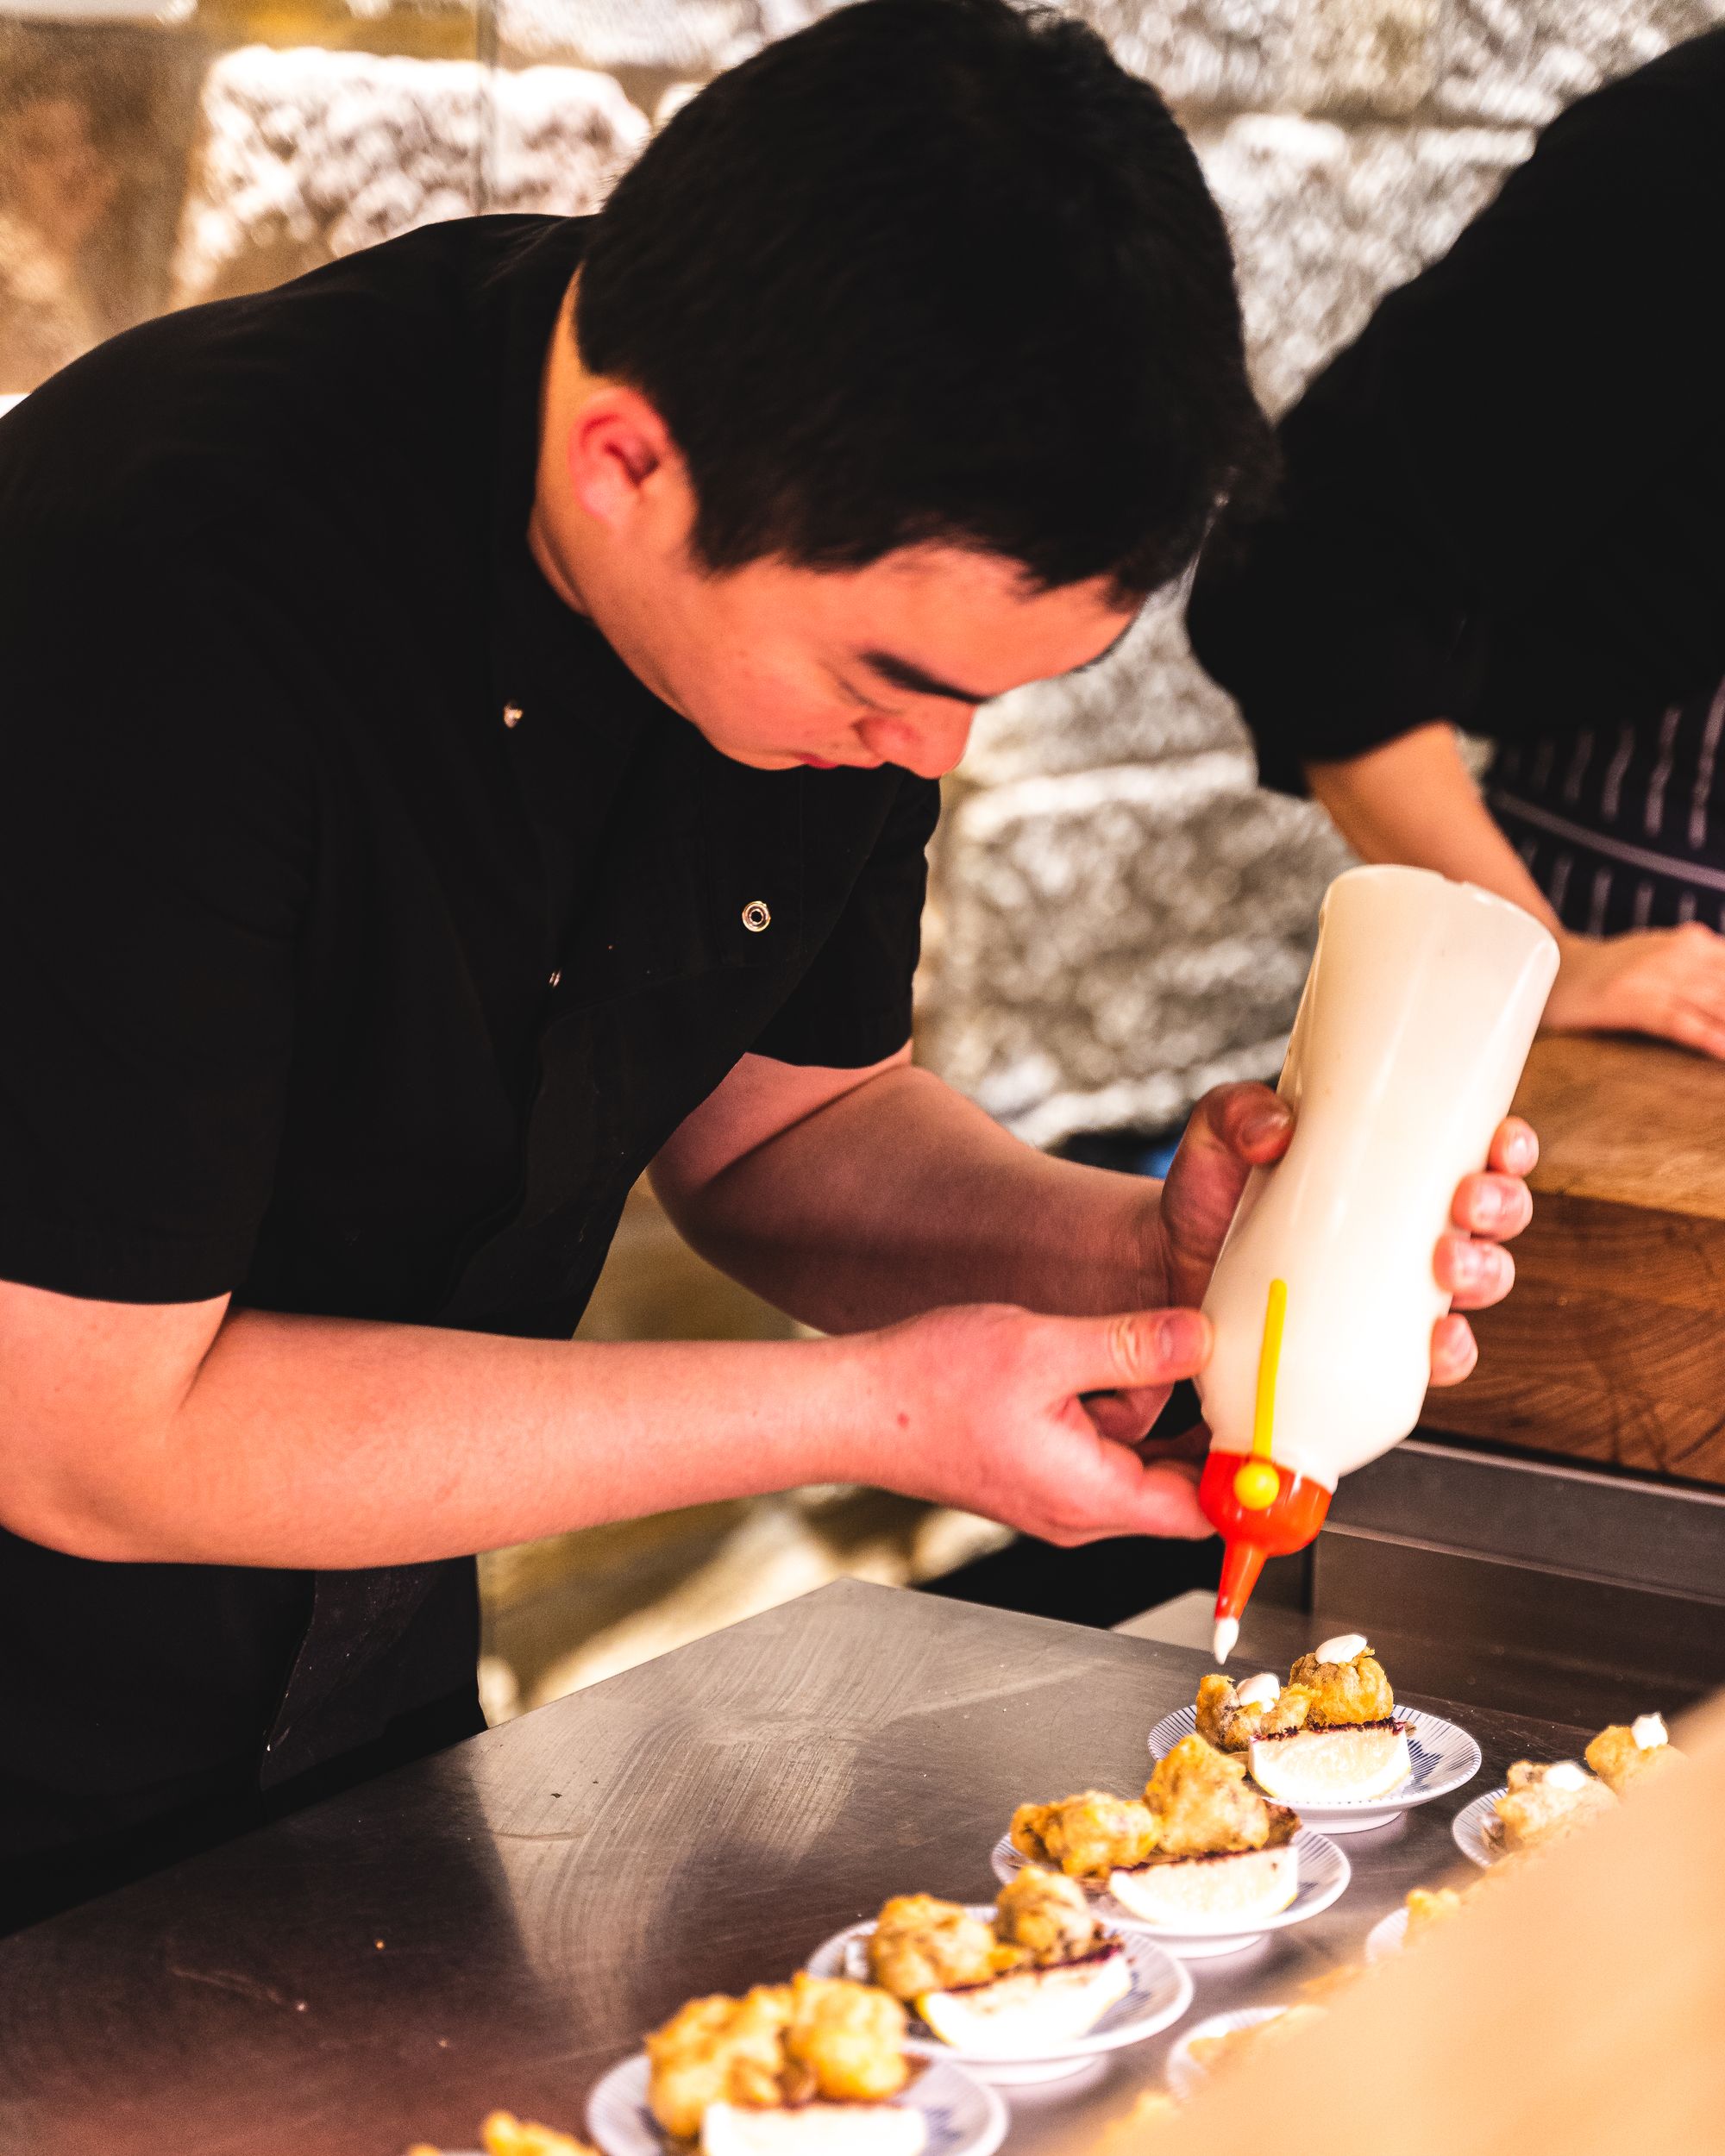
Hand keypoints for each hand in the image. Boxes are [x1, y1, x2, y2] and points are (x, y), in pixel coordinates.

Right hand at [858, 1301, 1213, 1543]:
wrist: (853, 1405)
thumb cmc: (927, 1389)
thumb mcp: (1044, 1349)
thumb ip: (1130, 1345)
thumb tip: (1202, 1337)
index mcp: (1091, 1496)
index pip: (1204, 1512)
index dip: (1248, 1480)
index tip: (1280, 1435)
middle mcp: (1080, 1509)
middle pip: (1180, 1484)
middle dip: (1202, 1426)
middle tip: (1221, 1361)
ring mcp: (1057, 1494)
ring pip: (1141, 1458)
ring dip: (1150, 1407)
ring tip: (1128, 1349)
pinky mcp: (1038, 1472)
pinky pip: (1104, 1447)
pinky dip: (1115, 1407)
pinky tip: (1096, 1361)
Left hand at [1137, 1082, 1538, 1405]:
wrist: (1170, 1268)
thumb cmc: (1212, 1194)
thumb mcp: (1217, 1137)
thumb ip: (1236, 1114)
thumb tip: (1273, 1129)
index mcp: (1398, 1164)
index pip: (1480, 1149)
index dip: (1510, 1147)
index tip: (1499, 1143)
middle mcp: (1415, 1224)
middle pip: (1498, 1216)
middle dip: (1501, 1209)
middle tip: (1465, 1204)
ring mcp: (1401, 1286)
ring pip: (1483, 1282)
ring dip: (1485, 1273)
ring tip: (1445, 1263)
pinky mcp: (1375, 1342)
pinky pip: (1436, 1356)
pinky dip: (1449, 1353)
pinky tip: (1436, 1342)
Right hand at [1544, 923, 1724, 1058]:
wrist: (1553, 967)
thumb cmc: (1611, 969)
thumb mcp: (1665, 954)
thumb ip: (1703, 963)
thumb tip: (1721, 970)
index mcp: (1695, 942)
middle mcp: (1682, 954)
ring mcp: (1657, 977)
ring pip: (1720, 1005)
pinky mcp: (1633, 1002)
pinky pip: (1681, 1023)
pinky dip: (1709, 1038)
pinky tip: (1724, 1052)